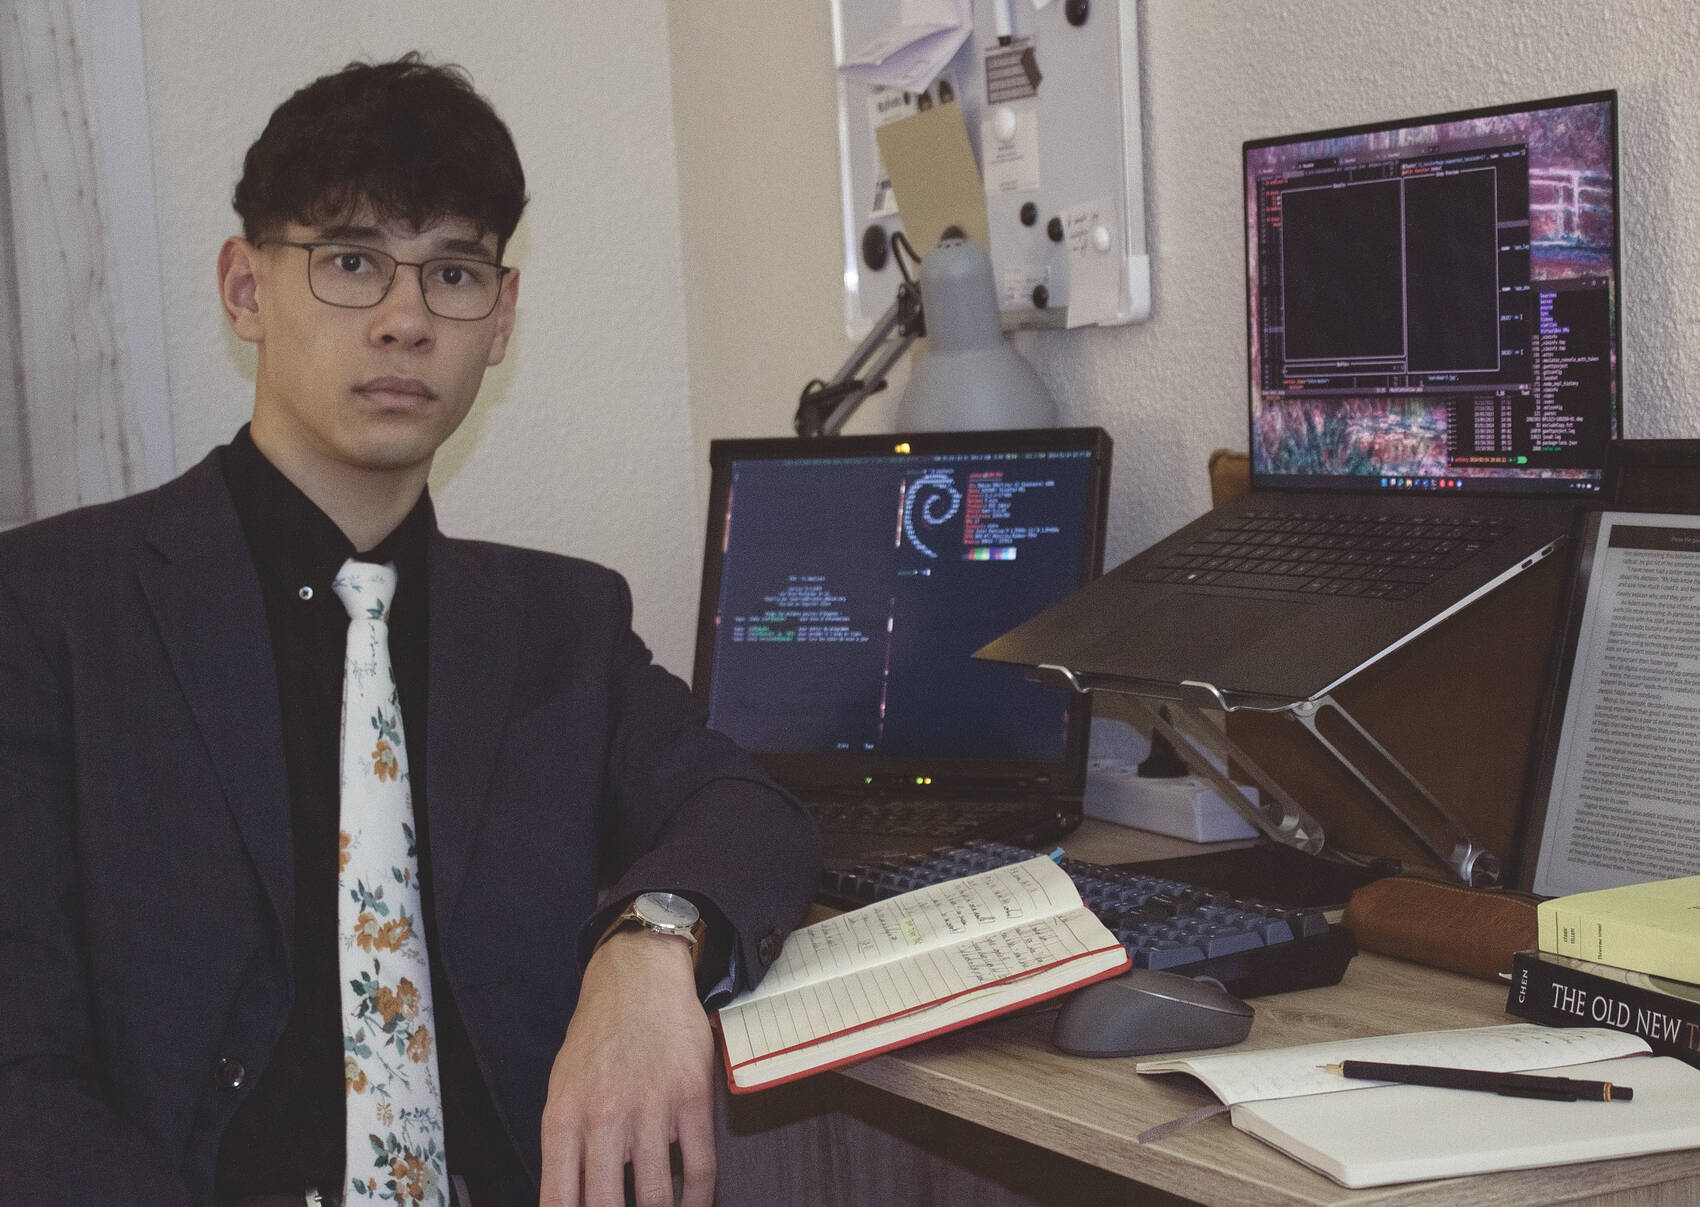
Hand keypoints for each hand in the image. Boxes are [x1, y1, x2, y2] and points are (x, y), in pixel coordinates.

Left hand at [539, 929, 716, 1206]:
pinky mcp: (692, 1096)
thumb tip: (573, 1200)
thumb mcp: (562, 1089)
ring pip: (656, 1196)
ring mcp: (651, 1106)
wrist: (637, 976)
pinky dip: (699, 1199)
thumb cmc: (597, 1037)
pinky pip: (699, 1168)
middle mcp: (604, 1116)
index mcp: (564, 1118)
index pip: (560, 1201)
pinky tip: (694, 1206)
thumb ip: (565, 1146)